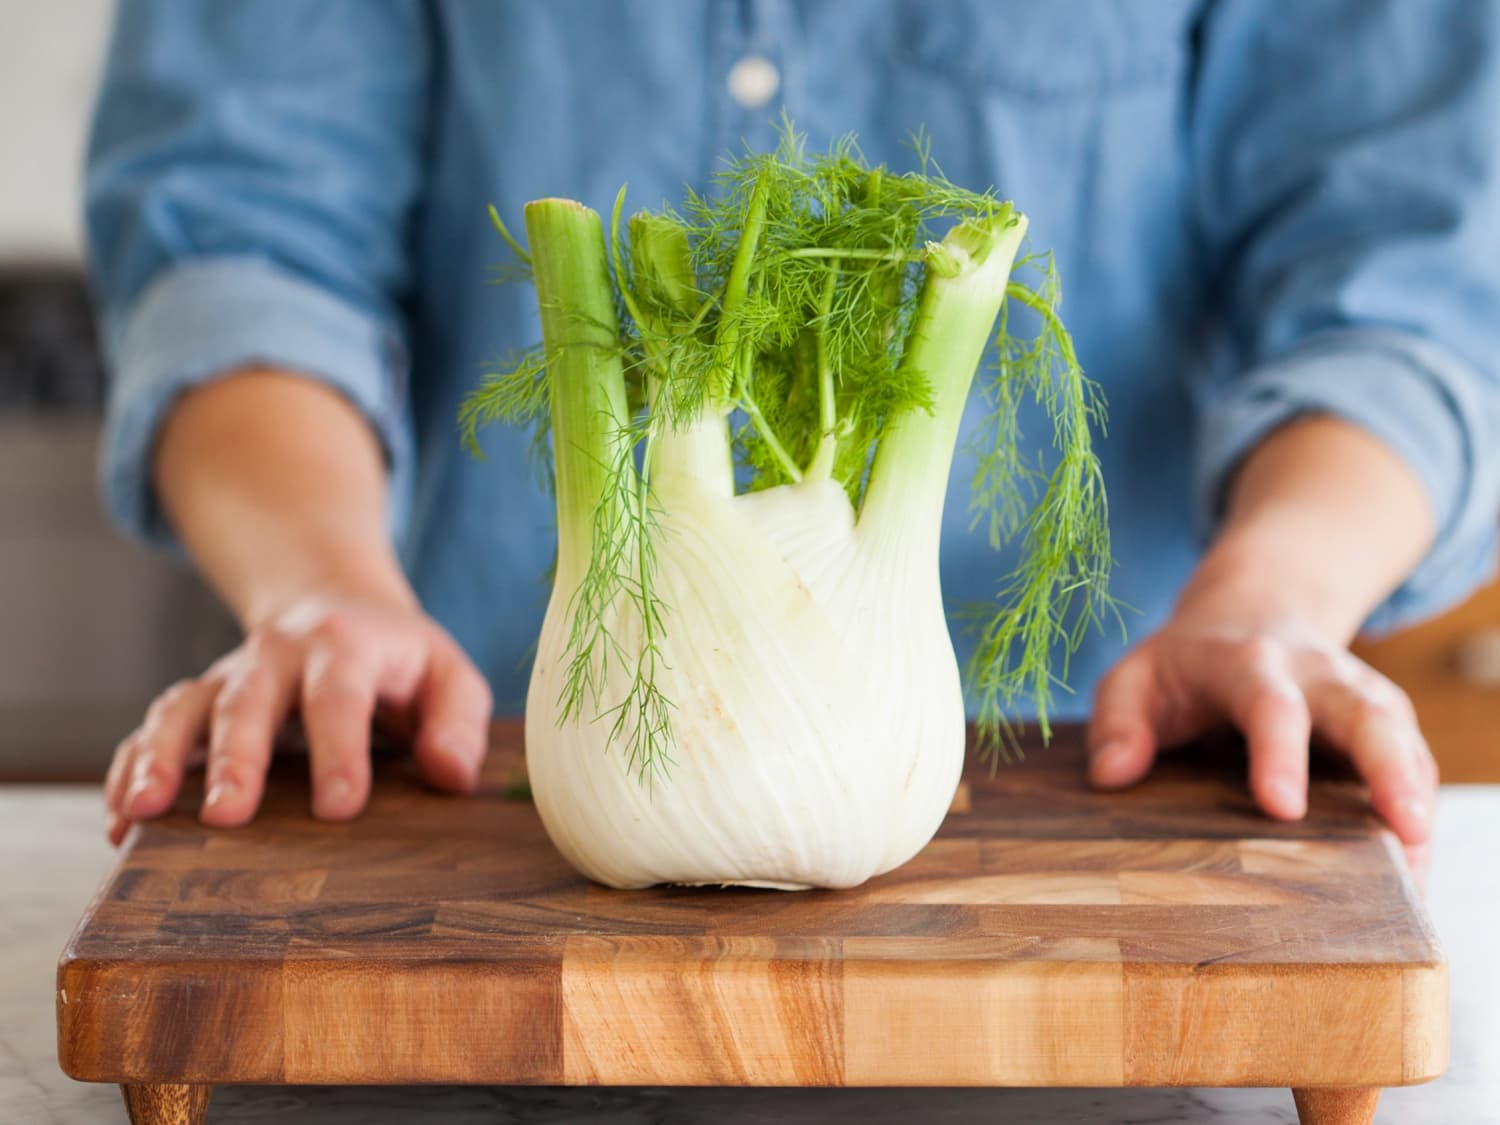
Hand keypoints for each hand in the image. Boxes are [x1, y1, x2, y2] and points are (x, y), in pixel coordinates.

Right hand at [103, 595, 492, 844]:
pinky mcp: (199, 702)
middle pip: (248, 701)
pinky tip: (122, 819)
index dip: (340, 751)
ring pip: (184, 708)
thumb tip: (451, 775)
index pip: (339, 696)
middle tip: (227, 817)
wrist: (338, 606)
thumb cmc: (401, 659)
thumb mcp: (449, 675)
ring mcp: (230, 678)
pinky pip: (154, 729)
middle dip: (235, 758)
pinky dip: (130, 768)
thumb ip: (459, 721)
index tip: (339, 808)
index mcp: (345, 646)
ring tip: (141, 813)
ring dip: (159, 758)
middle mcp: (277, 656)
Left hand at [1087, 612, 1436, 881]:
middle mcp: (1320, 676)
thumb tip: (1111, 775)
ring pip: (1402, 740)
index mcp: (1251, 664)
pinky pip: (1414, 765)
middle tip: (1406, 829)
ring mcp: (1361, 699)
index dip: (1280, 754)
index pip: (1270, 705)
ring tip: (1417, 867)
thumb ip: (1116, 718)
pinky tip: (1412, 869)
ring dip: (1415, 798)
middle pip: (1366, 715)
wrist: (1253, 614)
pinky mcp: (1386, 726)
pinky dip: (1417, 812)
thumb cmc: (1186, 664)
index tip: (1280, 808)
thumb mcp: (1136, 674)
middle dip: (1388, 768)